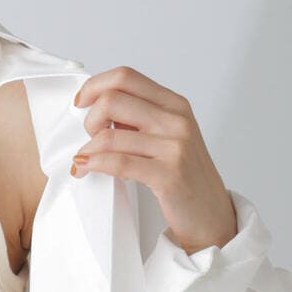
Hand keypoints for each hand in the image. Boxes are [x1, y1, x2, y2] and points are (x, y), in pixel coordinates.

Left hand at [71, 66, 237, 254]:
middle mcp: (176, 121)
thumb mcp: (168, 135)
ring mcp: (175, 147)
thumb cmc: (184, 176)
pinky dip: (94, 164)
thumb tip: (98, 107)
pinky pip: (118, 163)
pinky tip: (85, 168)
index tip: (80, 102)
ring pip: (110, 135)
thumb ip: (140, 118)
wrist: (211, 214)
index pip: (125, 77)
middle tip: (88, 137)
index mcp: (174, 104)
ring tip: (85, 159)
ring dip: (87, 148)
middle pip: (113, 100)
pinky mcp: (168, 176)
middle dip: (89, 119)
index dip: (94, 86)